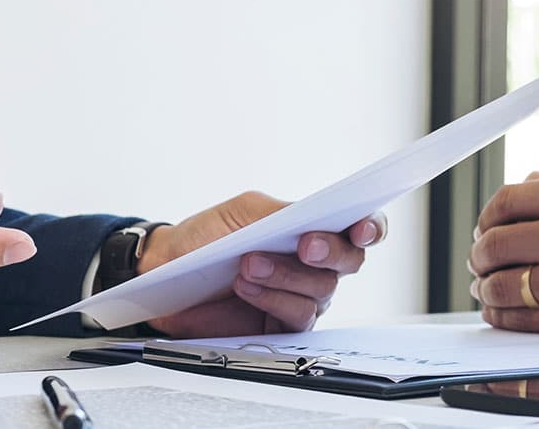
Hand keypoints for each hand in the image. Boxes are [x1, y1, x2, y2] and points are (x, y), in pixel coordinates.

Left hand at [138, 192, 387, 336]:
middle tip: (304, 245)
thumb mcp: (246, 212)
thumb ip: (284, 213)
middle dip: (330, 251)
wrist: (167, 272)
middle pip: (350, 261)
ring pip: (321, 290)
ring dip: (286, 275)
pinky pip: (297, 316)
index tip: (361, 228)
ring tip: (247, 265)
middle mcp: (315, 264)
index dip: (371, 227)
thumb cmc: (207, 238)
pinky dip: (272, 299)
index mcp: (312, 229)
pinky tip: (245, 286)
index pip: (359, 228)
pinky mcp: (283, 326)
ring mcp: (301, 296)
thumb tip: (316, 215)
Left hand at [469, 171, 538, 335]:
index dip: (486, 218)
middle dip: (479, 256)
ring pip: (507, 286)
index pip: (508, 202)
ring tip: (487, 290)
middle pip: (498, 244)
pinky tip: (504, 315)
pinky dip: (506, 319)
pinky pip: (530, 321)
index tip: (485, 229)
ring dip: (487, 291)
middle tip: (479, 263)